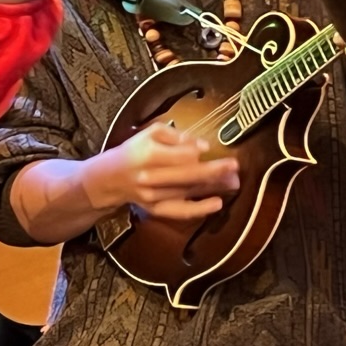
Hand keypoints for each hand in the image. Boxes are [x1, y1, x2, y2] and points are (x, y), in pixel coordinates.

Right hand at [83, 122, 240, 221]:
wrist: (109, 178)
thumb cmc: (135, 151)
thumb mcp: (150, 133)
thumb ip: (175, 135)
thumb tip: (202, 145)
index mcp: (148, 155)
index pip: (179, 155)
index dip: (196, 151)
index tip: (210, 147)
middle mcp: (150, 177)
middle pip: (187, 175)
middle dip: (214, 171)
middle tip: (235, 166)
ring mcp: (153, 197)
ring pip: (188, 192)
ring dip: (214, 187)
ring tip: (234, 181)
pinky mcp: (156, 210)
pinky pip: (180, 212)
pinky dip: (200, 209)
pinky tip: (218, 203)